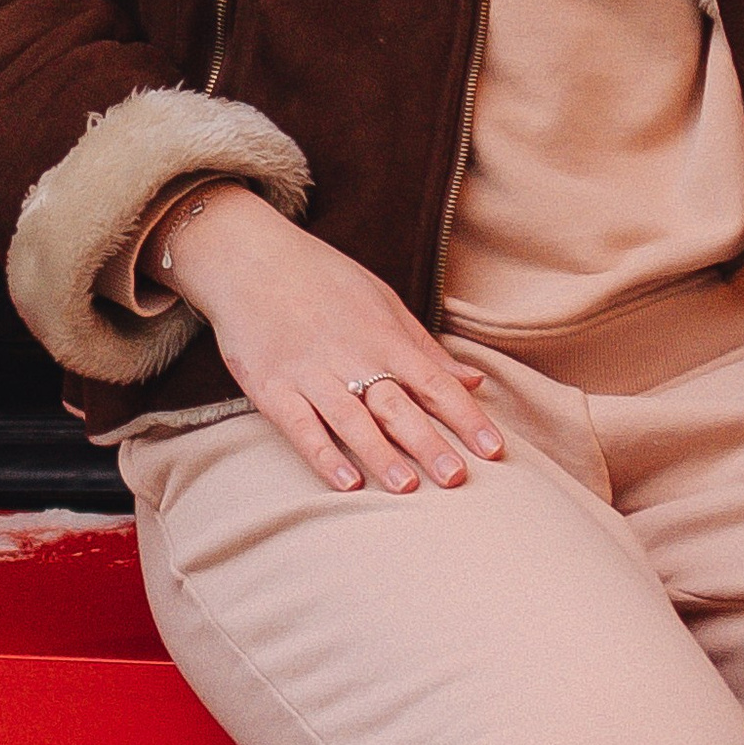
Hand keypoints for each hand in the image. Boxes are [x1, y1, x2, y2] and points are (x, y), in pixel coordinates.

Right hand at [147, 183, 506, 495]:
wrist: (248, 257)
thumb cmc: (322, 279)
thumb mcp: (379, 299)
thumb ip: (423, 346)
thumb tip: (474, 380)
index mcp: (381, 334)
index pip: (433, 380)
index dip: (465, 416)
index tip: (494, 451)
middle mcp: (349, 354)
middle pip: (396, 404)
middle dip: (428, 441)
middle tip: (458, 479)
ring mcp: (309, 371)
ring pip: (351, 419)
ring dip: (380, 453)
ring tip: (408, 487)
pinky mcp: (272, 387)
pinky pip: (300, 426)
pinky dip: (324, 454)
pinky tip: (346, 483)